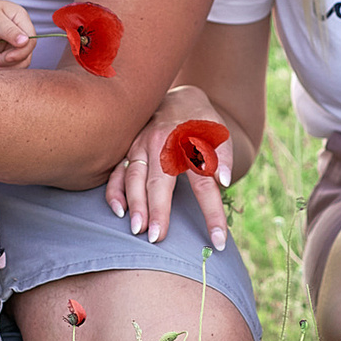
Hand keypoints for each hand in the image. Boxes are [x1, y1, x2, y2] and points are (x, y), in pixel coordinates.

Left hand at [0, 0, 34, 68]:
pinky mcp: (7, 50)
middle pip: (26, 52)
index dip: (21, 52)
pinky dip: (3, 66)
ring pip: (21, 60)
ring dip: (6, 65)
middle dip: (11, 60)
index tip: (7, 57)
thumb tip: (25, 41)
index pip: (31, 39)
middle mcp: (21, 31)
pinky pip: (12, 63)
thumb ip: (9, 31)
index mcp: (21, 19)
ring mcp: (14, 41)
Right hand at [103, 87, 231, 249]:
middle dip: (158, 210)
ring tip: (137, 229)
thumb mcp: (220, 134)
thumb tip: (225, 181)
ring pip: (135, 178)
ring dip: (135, 204)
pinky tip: (118, 211)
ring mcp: (140, 146)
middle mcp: (162, 144)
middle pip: (160, 182)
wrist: (179, 99)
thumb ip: (224, 157)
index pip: (204, 184)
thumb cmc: (201, 124)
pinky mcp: (126, 150)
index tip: (218, 240)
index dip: (212, 213)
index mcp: (189, 143)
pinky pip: (116, 173)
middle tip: (157, 238)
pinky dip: (114, 191)